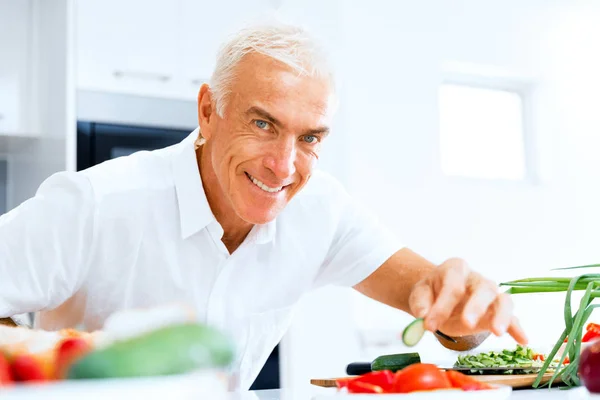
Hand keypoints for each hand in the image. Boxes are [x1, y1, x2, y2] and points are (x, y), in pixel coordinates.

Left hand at [408, 258, 527, 344]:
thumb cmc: (431, 292)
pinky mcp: (496, 312)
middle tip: (467, 323)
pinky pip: (512, 318)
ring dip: (502, 315)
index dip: (441, 306)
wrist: (439, 295)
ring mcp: (490, 295)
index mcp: (456, 269)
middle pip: (483, 288)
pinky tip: (522, 340)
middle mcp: (476, 279)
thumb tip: (423, 315)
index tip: (429, 326)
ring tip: (497, 331)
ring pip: (503, 300)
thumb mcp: (420, 293)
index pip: (453, 286)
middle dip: (476, 306)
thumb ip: (420, 302)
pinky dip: (517, 328)